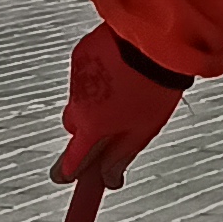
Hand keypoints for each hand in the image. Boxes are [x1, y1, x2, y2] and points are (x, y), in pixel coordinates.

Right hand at [55, 24, 185, 187]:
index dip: (69, 170)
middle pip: (73, 127)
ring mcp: (77, 76)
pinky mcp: (81, 54)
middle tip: (109, 128)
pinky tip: (119, 70)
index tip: (66, 177)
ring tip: (125, 91)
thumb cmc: (153, 87)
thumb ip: (122, 156)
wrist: (155, 42)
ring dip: (94, 100)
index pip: (72, 158)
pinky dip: (96, 75)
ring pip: (79, 98)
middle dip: (86, 130)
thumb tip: (110, 179)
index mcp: (92, 126)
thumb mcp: (143, 131)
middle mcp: (77, 103)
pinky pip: (85, 73)